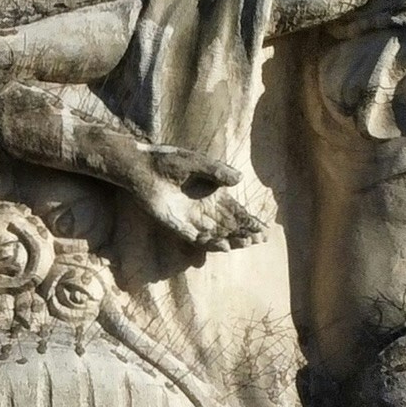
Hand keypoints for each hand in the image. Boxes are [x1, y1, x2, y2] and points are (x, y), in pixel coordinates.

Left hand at [124, 143, 273, 251]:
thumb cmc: (167, 160)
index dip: (249, 220)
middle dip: (245, 232)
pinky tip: (224, 245)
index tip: (263, 229)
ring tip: (247, 243)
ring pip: (216, 234)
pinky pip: (196, 238)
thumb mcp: (197, 162)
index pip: (234, 211)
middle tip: (260, 239)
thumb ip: (217, 171)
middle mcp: (203, 208)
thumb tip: (239, 179)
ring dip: (232, 240)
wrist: (141, 168)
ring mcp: (190, 218)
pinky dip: (210, 243)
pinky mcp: (176, 224)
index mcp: (211, 193)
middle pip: (228, 225)